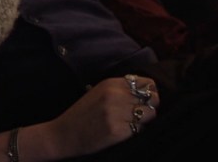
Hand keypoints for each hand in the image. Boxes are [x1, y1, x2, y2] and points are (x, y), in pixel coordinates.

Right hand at [42, 75, 159, 157]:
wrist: (64, 133)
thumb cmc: (82, 114)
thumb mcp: (98, 92)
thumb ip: (120, 90)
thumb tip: (147, 92)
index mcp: (110, 83)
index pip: (147, 83)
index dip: (150, 92)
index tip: (143, 100)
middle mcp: (115, 95)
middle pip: (153, 98)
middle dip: (149, 107)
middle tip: (138, 114)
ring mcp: (117, 113)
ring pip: (150, 114)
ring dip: (144, 120)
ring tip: (131, 123)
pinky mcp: (119, 130)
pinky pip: (141, 129)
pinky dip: (137, 131)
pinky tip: (123, 131)